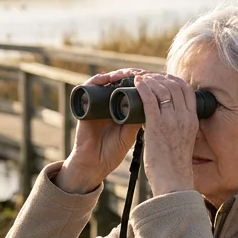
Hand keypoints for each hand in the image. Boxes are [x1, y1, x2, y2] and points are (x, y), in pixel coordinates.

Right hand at [55, 68, 145, 193]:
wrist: (94, 164)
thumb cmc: (112, 152)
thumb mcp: (130, 133)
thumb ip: (138, 119)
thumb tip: (152, 101)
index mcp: (121, 108)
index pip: (131, 89)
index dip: (141, 82)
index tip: (153, 79)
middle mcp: (109, 103)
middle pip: (120, 81)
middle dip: (131, 75)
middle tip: (142, 73)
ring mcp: (97, 103)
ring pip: (106, 81)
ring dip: (117, 75)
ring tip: (128, 74)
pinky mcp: (84, 106)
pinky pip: (88, 87)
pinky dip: (97, 80)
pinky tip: (107, 78)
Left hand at [134, 72, 197, 196]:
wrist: (173, 182)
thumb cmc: (174, 166)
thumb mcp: (184, 141)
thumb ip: (179, 128)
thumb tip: (168, 119)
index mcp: (192, 120)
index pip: (187, 90)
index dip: (174, 80)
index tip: (163, 79)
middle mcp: (184, 117)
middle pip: (174, 85)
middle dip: (159, 77)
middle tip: (148, 77)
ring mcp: (171, 121)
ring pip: (162, 89)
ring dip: (149, 80)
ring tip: (139, 79)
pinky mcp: (156, 126)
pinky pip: (150, 99)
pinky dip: (143, 88)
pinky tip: (136, 83)